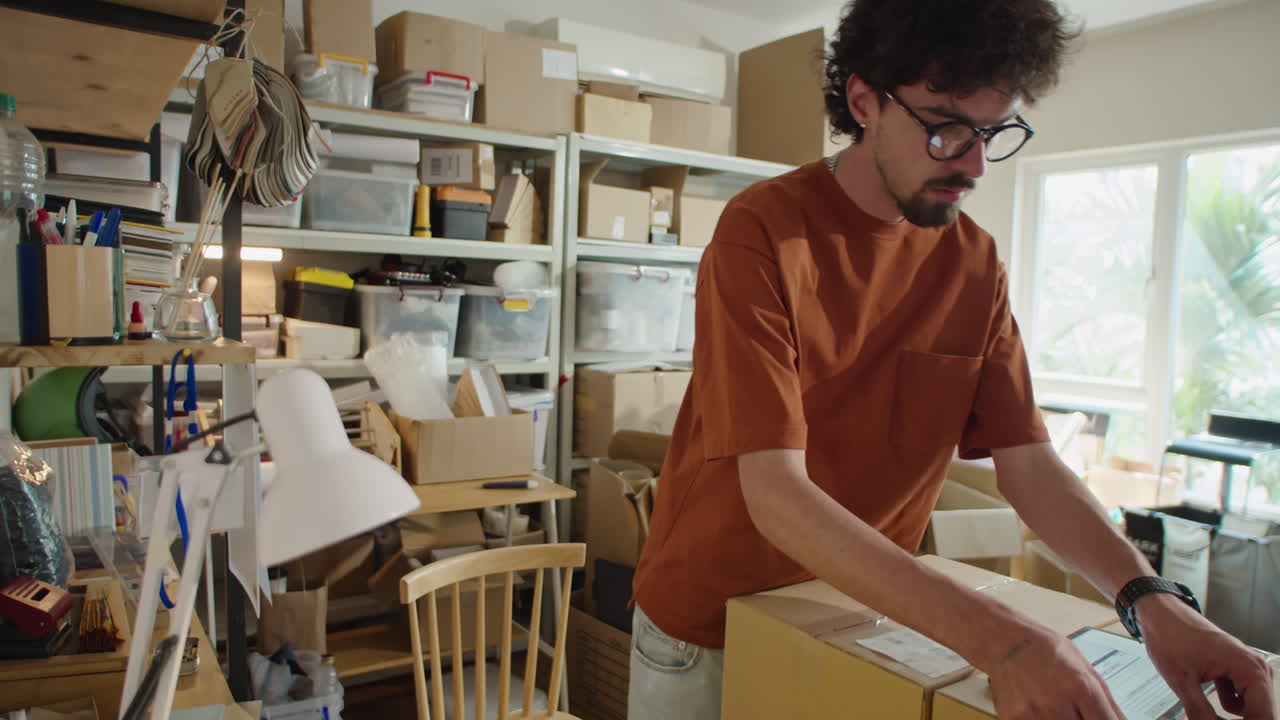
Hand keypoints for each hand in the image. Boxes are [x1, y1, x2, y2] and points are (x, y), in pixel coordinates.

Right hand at [986, 625, 1125, 718]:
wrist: (1004, 641)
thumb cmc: (1046, 651)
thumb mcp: (1085, 668)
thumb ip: (1107, 702)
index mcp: (1080, 686)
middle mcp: (1056, 702)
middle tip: (1078, 712)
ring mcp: (1032, 714)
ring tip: (1060, 710)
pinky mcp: (1013, 719)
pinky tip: (1043, 712)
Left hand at [1139, 593, 1275, 719]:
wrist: (1158, 614)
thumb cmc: (1169, 637)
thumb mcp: (1183, 682)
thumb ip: (1201, 713)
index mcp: (1249, 668)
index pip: (1263, 715)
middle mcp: (1255, 667)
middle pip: (1261, 712)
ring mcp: (1247, 667)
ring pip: (1251, 706)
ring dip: (1232, 717)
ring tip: (1206, 714)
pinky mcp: (1236, 668)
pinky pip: (1241, 697)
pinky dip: (1228, 703)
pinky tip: (1207, 702)